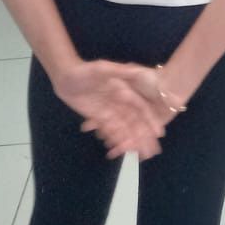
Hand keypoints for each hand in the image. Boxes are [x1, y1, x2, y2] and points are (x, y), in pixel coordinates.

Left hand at [52, 59, 171, 160]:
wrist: (65, 77)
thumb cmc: (84, 70)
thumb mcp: (102, 69)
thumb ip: (120, 72)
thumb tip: (137, 70)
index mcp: (125, 90)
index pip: (141, 108)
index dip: (150, 120)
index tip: (159, 133)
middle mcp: (120, 102)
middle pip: (135, 122)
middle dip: (144, 136)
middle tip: (152, 152)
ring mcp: (110, 111)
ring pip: (124, 129)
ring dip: (133, 142)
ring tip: (140, 156)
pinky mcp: (100, 118)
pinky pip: (111, 131)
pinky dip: (117, 141)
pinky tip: (122, 151)